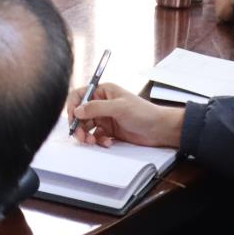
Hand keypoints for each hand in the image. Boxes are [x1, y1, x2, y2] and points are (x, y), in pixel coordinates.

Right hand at [66, 82, 184, 148]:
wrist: (160, 129)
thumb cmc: (144, 112)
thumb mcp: (118, 108)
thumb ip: (96, 108)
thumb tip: (77, 111)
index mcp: (103, 91)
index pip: (79, 95)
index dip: (73, 107)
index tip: (73, 119)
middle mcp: (102, 103)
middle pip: (80, 114)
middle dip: (79, 126)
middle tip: (81, 137)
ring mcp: (105, 118)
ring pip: (86, 127)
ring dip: (87, 135)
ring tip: (92, 141)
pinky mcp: (110, 130)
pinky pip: (96, 136)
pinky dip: (99, 140)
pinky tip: (108, 142)